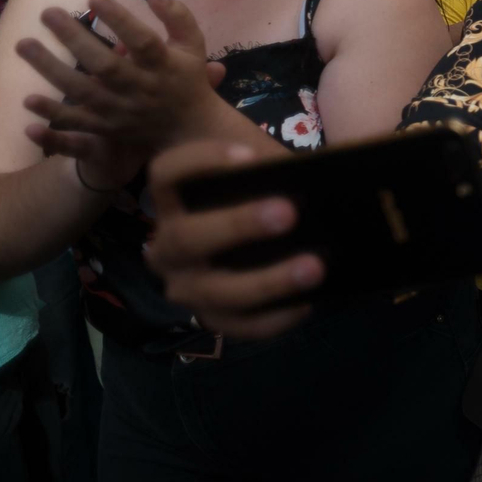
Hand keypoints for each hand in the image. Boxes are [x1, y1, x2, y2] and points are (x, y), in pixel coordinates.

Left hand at [18, 0, 226, 152]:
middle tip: (47, 13)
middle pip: (106, 66)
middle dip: (75, 39)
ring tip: (24, 44)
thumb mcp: (193, 45)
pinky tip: (29, 99)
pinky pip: (78, 123)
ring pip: (84, 91)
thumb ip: (177, 17)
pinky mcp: (108, 129)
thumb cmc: (188, 79)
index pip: (143, 41)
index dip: (120, 21)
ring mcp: (122, 111)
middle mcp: (142, 89)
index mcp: (164, 66)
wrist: (190, 130)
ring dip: (51, 69)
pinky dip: (53, 114)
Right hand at [143, 141, 322, 337]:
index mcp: (172, 199)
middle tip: (288, 213)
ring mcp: (185, 285)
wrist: (255, 238)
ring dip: (266, 282)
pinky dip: (273, 319)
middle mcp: (166, 244)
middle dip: (238, 226)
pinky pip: (237, 325)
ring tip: (314, 267)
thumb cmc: (259, 192)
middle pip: (188, 237)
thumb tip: (315, 178)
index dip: (202, 161)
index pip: (167, 173)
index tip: (249, 156)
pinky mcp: (211, 316)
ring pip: (213, 291)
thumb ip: (274, 173)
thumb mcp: (262, 176)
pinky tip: (307, 303)